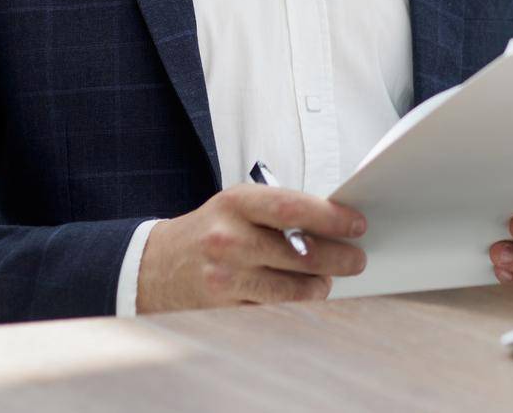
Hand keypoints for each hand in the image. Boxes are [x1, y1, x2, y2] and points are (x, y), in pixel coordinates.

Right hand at [136, 184, 366, 312]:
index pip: (294, 208)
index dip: (332, 217)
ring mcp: (225, 278)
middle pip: (302, 253)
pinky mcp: (224, 309)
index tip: (357, 224)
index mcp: (236, 203)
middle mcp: (229, 239)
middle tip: (356, 259)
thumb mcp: (236, 205)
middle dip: (339, 258)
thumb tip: (335, 224)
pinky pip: (274, 309)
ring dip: (320, 285)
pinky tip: (299, 294)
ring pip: (293, 289)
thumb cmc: (208, 231)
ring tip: (326, 279)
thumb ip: (280, 212)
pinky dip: (293, 303)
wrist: (154, 266)